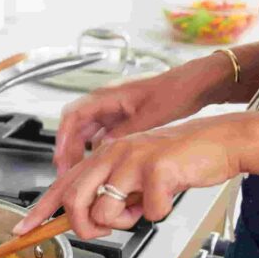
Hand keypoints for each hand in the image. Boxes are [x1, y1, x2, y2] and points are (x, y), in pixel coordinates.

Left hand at [14, 114, 249, 239]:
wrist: (221, 142)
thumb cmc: (178, 163)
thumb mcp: (135, 177)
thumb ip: (110, 194)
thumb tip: (91, 222)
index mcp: (103, 156)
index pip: (62, 186)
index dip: (39, 212)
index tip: (22, 231)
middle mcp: (111, 154)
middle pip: (75, 203)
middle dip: (86, 227)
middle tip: (104, 230)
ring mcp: (133, 158)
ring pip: (106, 212)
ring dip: (127, 221)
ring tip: (144, 205)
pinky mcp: (157, 167)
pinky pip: (148, 212)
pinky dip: (159, 213)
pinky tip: (169, 196)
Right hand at [53, 55, 234, 173]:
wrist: (197, 83)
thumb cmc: (176, 90)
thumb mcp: (150, 115)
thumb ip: (124, 133)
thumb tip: (103, 150)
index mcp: (108, 96)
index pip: (73, 116)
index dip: (63, 139)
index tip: (61, 158)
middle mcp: (106, 102)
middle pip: (75, 127)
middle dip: (68, 150)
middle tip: (66, 173)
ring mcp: (113, 111)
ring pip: (86, 133)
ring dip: (79, 152)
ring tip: (78, 173)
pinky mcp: (121, 119)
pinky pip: (100, 136)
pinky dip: (95, 151)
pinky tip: (100, 165)